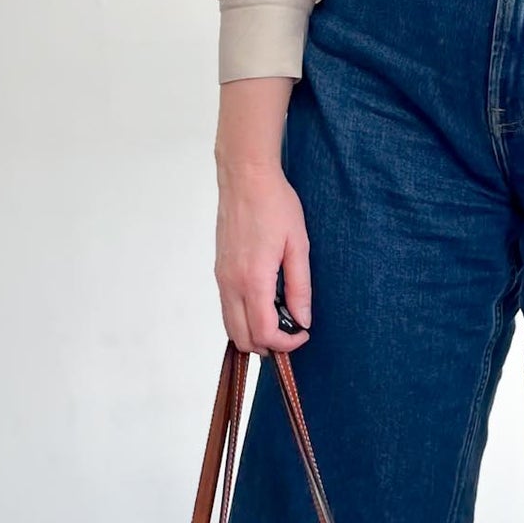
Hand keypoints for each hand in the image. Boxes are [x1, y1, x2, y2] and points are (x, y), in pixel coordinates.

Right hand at [212, 75, 311, 356]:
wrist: (245, 177)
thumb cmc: (275, 206)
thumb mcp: (298, 246)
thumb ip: (299, 287)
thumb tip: (303, 320)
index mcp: (253, 279)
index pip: (264, 332)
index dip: (286, 343)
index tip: (304, 333)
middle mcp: (231, 284)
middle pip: (241, 338)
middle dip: (268, 345)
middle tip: (292, 331)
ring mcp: (221, 277)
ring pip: (230, 325)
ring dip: (254, 332)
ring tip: (281, 318)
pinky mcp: (219, 270)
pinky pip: (227, 307)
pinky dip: (244, 317)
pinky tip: (266, 301)